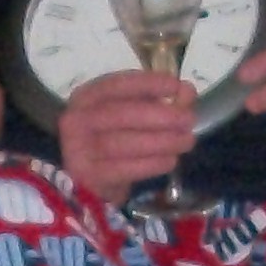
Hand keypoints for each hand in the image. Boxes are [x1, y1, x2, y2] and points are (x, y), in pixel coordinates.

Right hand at [57, 66, 199, 203]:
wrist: (85, 181)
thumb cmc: (111, 140)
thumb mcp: (131, 115)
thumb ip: (158, 100)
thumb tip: (186, 91)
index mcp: (86, 97)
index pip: (116, 85)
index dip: (147, 84)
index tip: (176, 85)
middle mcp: (76, 120)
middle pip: (121, 114)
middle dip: (160, 116)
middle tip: (188, 121)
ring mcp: (78, 150)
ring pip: (124, 143)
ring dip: (161, 142)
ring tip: (186, 142)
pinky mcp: (88, 177)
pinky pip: (124, 169)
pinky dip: (151, 165)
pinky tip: (170, 161)